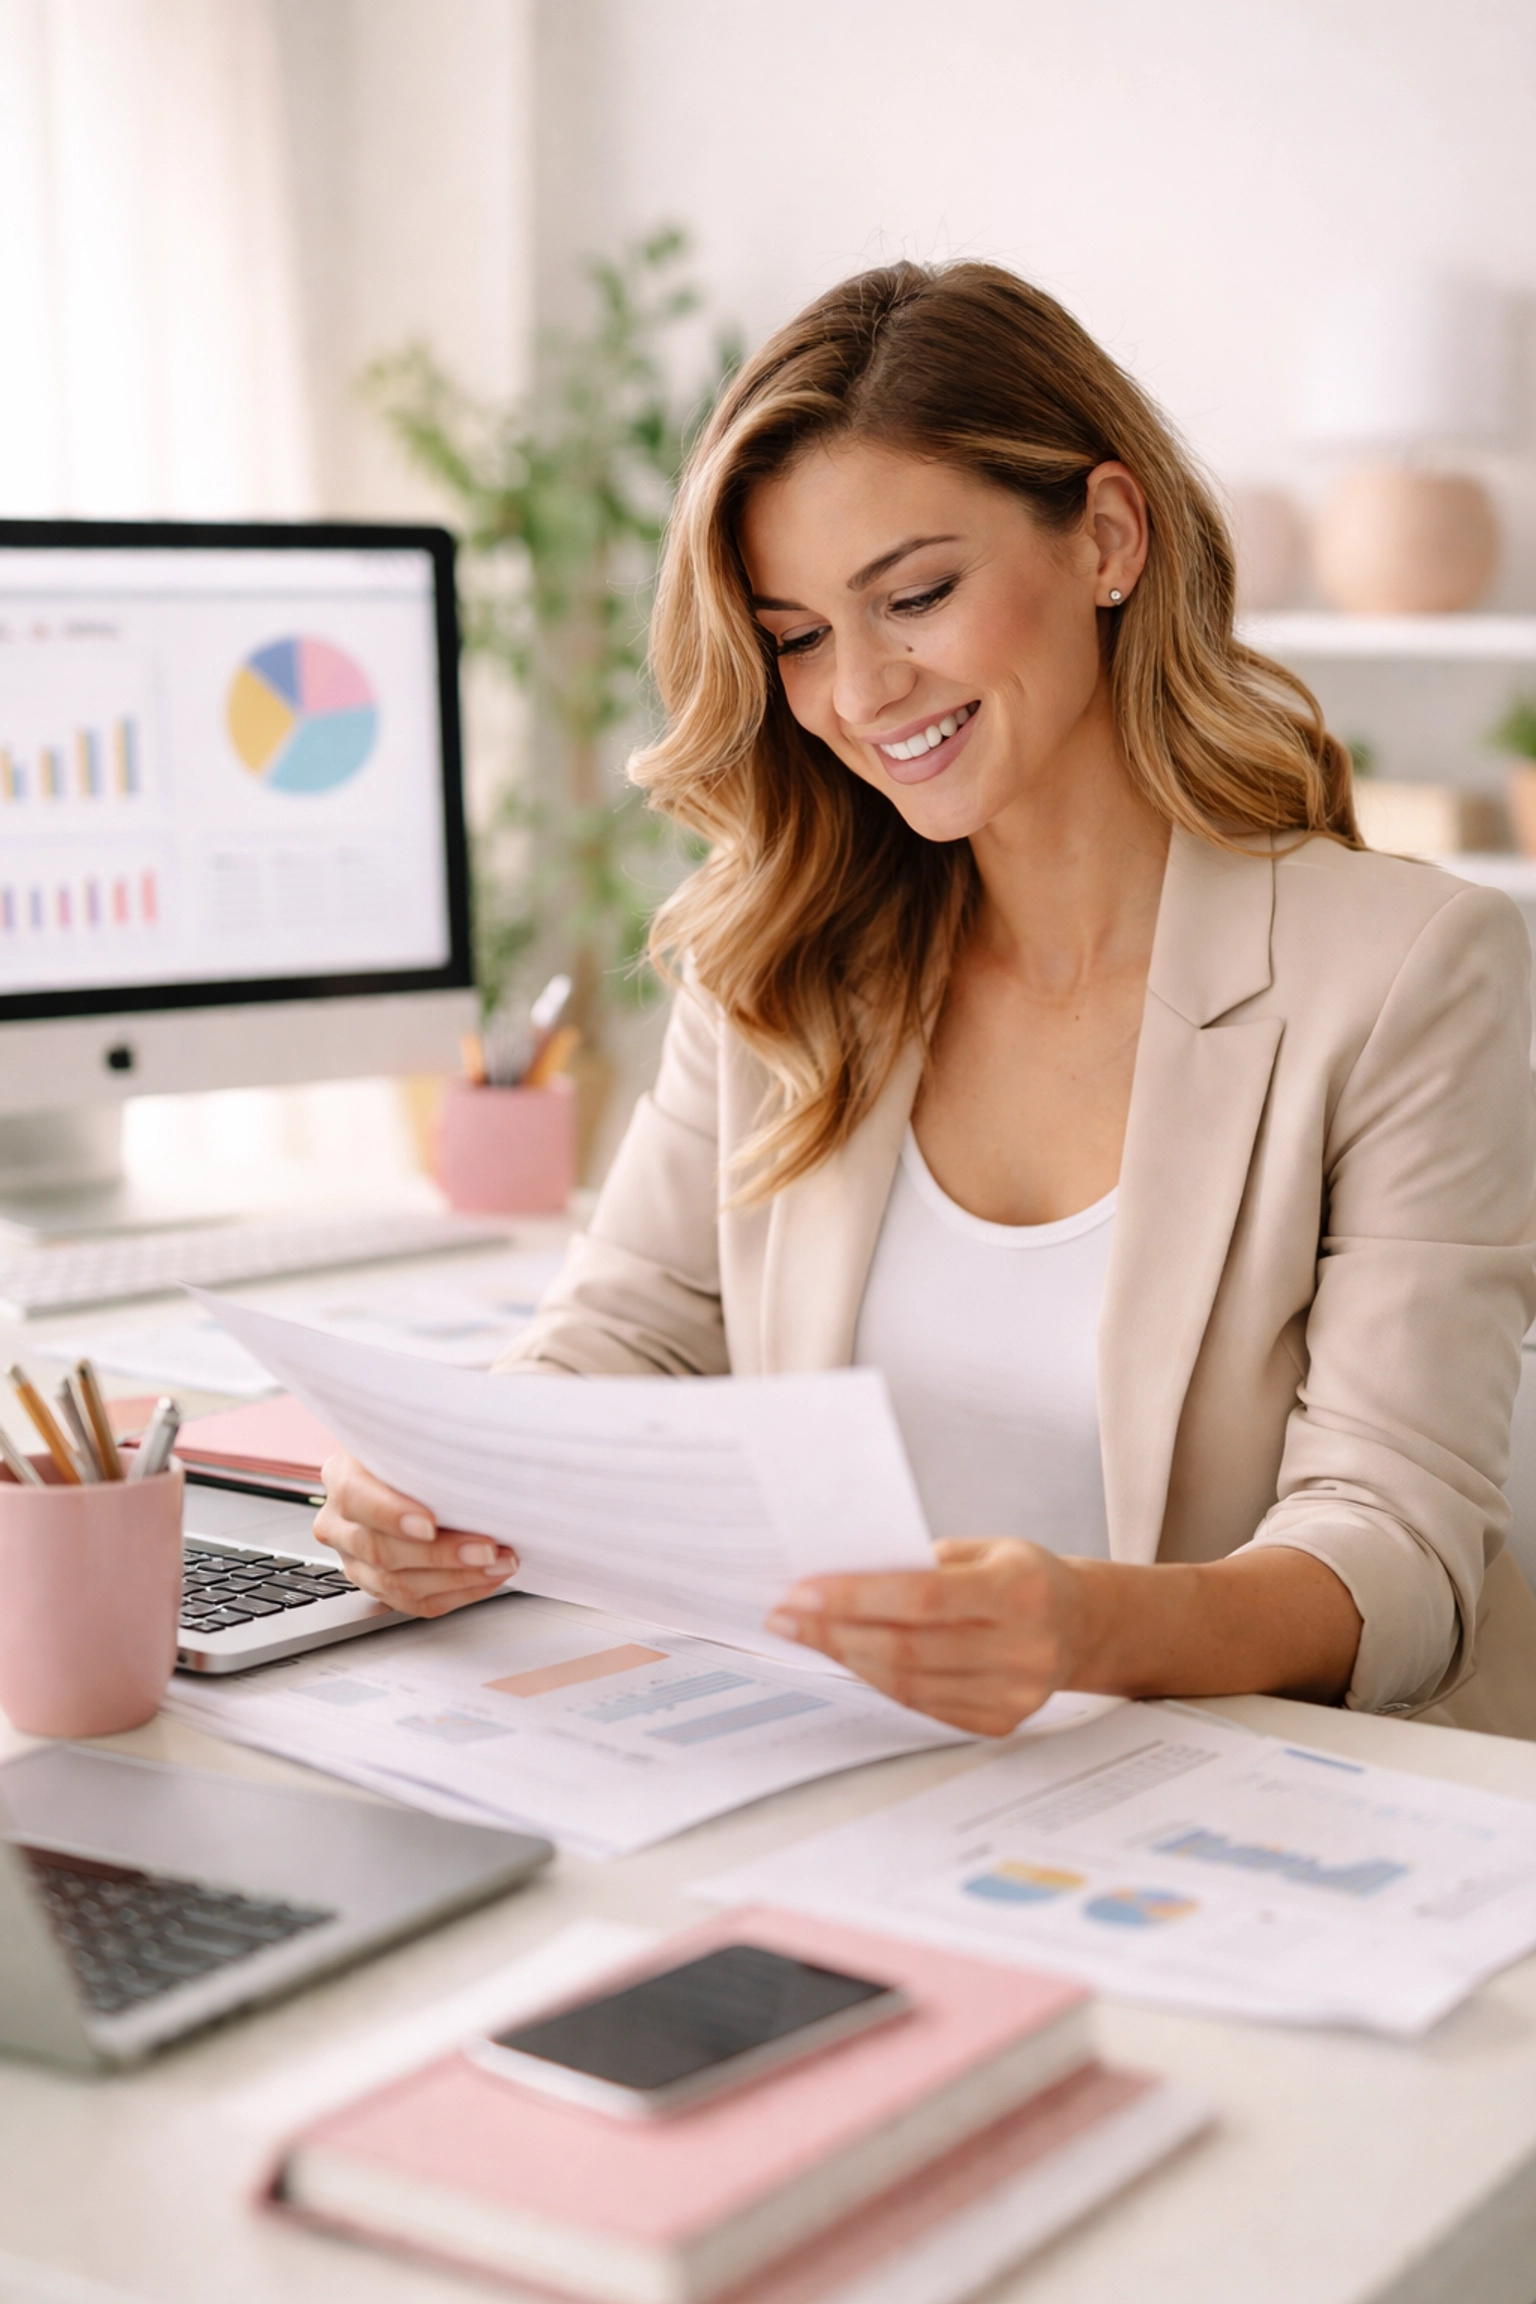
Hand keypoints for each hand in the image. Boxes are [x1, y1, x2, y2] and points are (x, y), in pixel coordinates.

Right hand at [314, 1452, 518, 1618]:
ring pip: (398, 1584)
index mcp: (342, 1475)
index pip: (355, 1498)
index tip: (430, 1524)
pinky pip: (413, 1602)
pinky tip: (487, 1577)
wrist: (413, 1469)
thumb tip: (472, 1432)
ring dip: (458, 1578)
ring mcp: (355, 1558)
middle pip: (380, 1550)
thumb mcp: (414, 1431)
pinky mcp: (377, 1584)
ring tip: (499, 1562)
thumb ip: (429, 1436)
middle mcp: (339, 1521)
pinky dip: (457, 1593)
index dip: (391, 1515)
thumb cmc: (418, 1446)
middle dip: (441, 1554)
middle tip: (487, 1548)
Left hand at [764, 1537, 1085, 1735]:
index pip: (922, 1598)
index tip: (801, 1591)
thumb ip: (922, 1562)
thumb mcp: (984, 1549)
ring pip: (908, 1683)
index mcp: (1020, 1591)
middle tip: (786, 1616)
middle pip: (907, 1647)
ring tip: (806, 1636)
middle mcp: (1023, 1648)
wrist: (1081, 1625)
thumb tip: (838, 1574)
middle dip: (834, 1631)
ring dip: (847, 1659)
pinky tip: (849, 1659)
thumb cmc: (1022, 1576)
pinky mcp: (1001, 1722)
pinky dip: (878, 1681)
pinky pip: (922, 1706)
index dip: (855, 1597)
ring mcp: (1015, 1694)